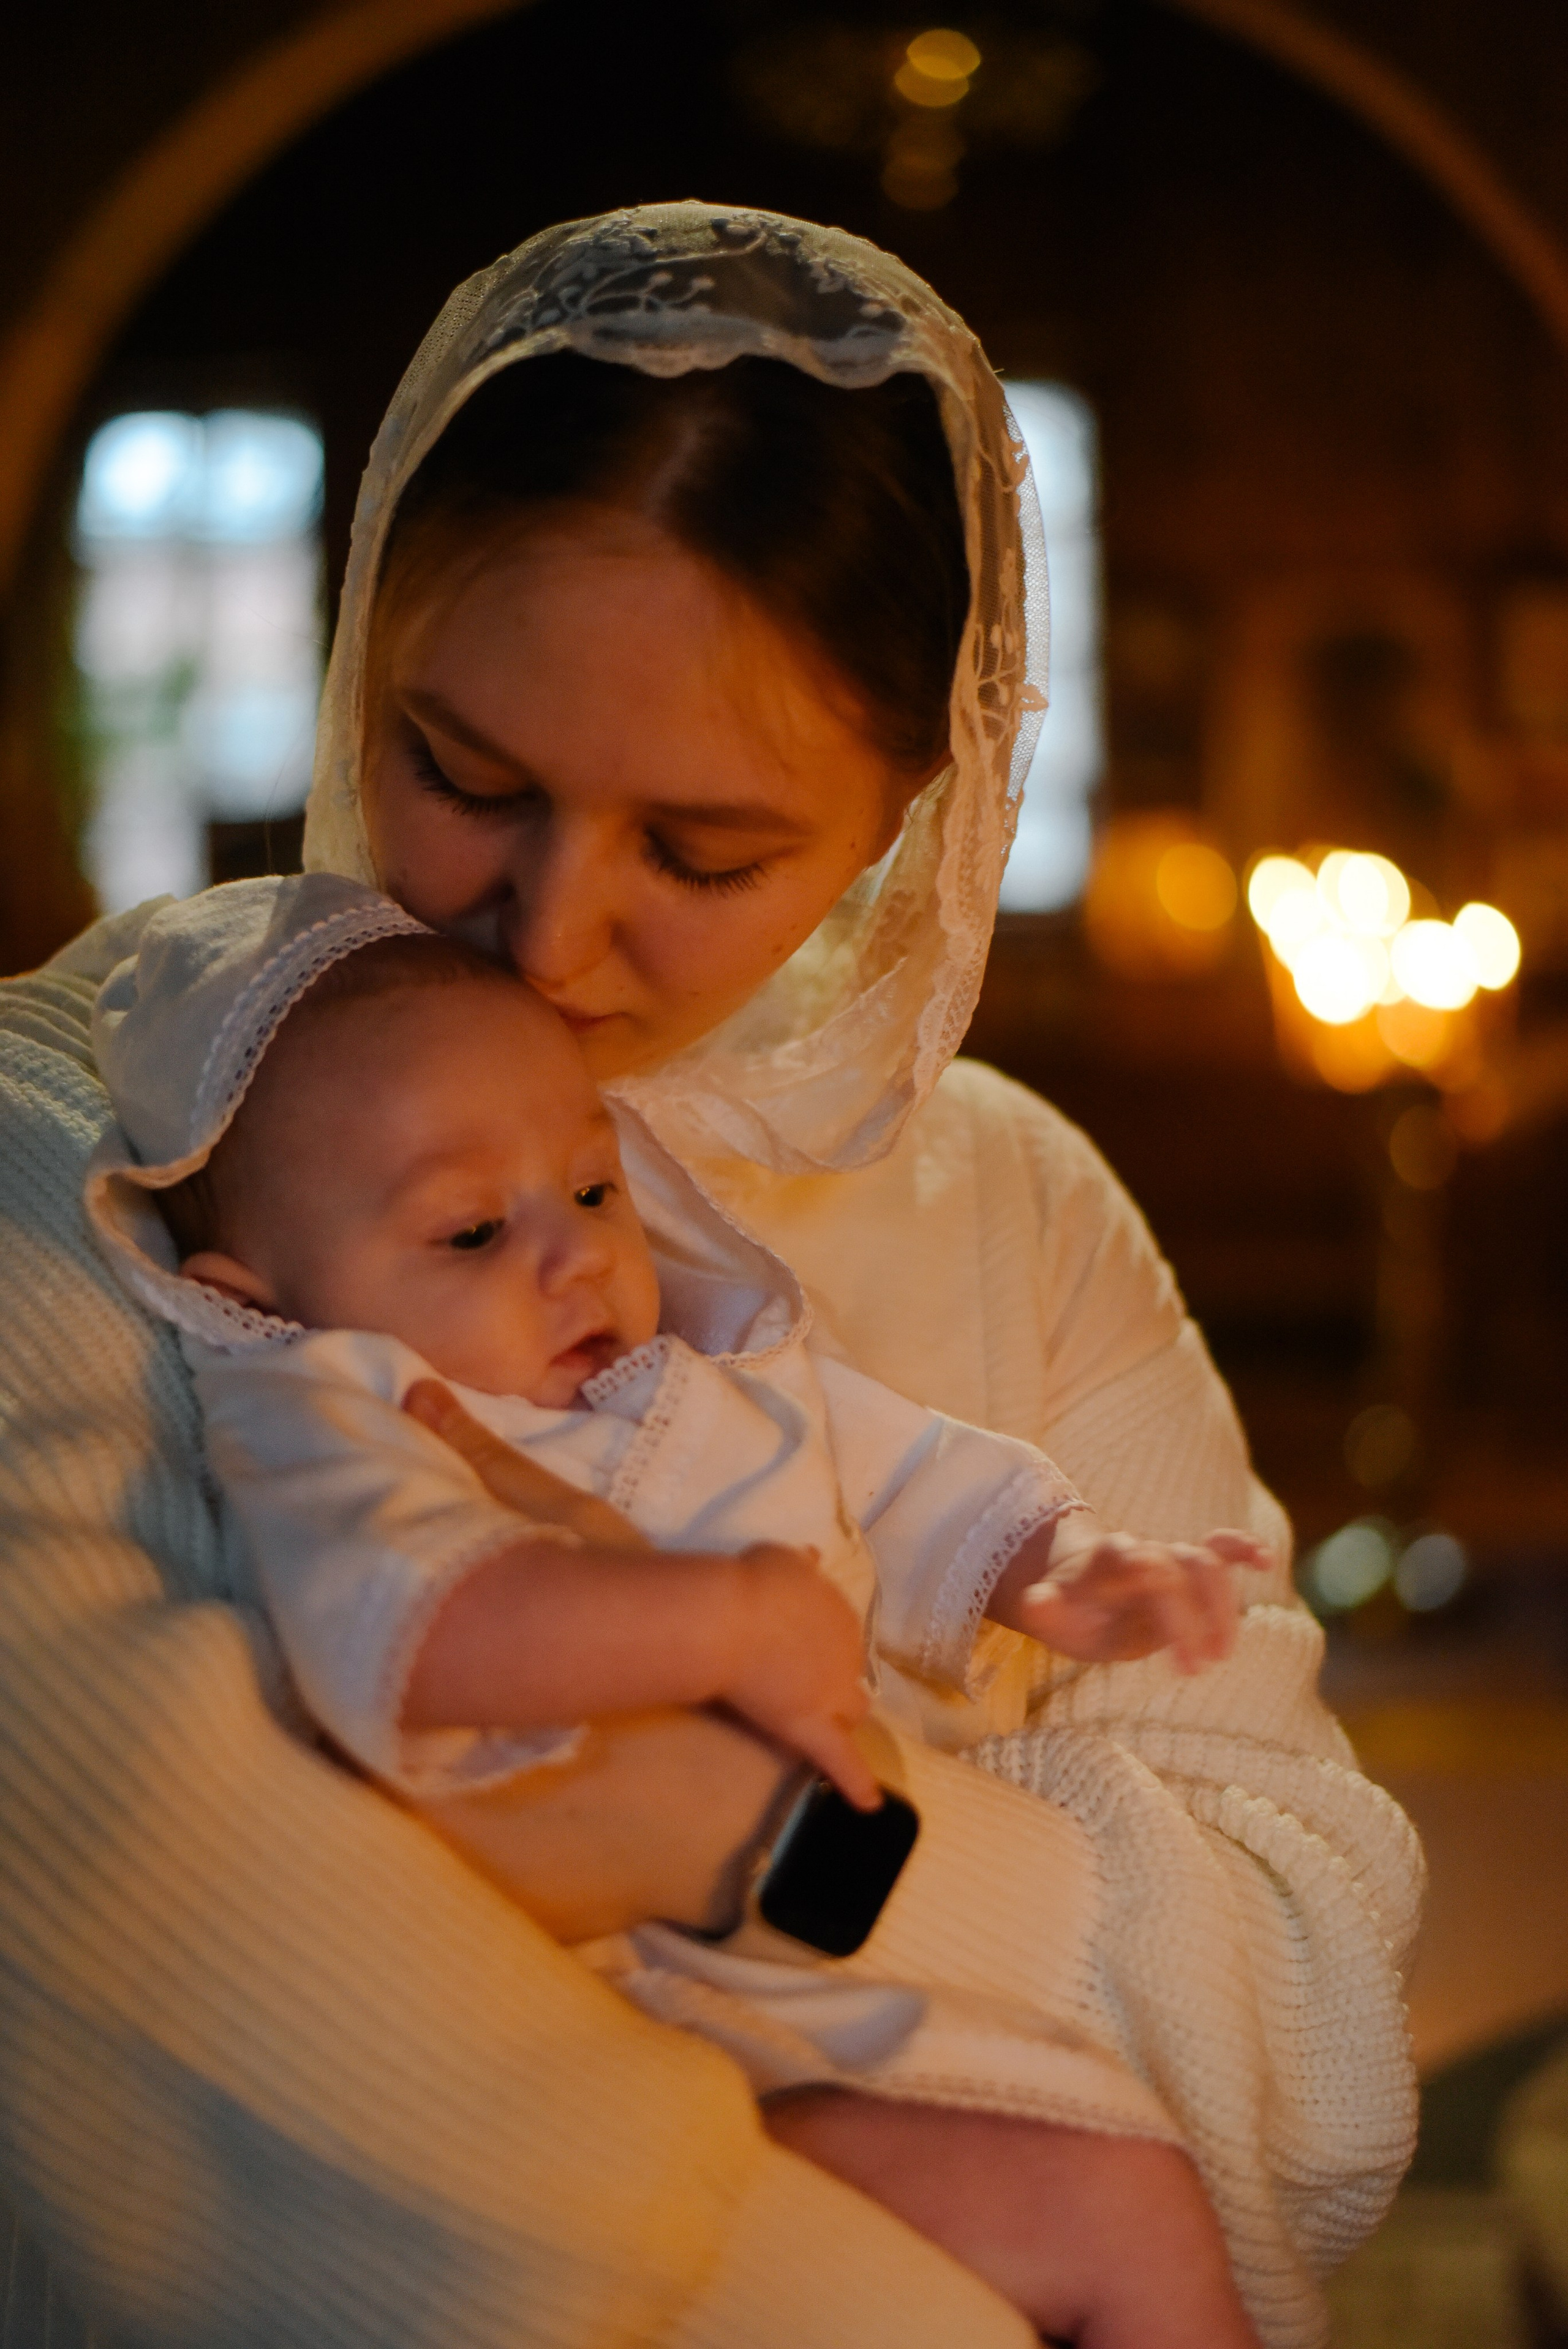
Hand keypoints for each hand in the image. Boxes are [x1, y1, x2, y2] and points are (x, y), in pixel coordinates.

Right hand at [406, 1379, 878, 1807]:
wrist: (706, 1620)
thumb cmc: (641, 1573)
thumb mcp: (563, 1506)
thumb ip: (490, 1455)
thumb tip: (417, 1395)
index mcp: (755, 1569)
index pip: (774, 1568)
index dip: (778, 1573)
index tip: (790, 1566)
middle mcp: (797, 1613)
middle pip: (813, 1628)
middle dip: (812, 1641)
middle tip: (805, 1656)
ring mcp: (813, 1666)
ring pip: (836, 1683)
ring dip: (833, 1696)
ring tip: (843, 1716)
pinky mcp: (810, 1717)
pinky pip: (835, 1753)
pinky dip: (845, 1772)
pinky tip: (865, 1803)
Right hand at [717, 1543, 879, 1810]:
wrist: (732, 1618)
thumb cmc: (750, 1584)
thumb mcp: (779, 1560)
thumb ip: (798, 1565)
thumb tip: (813, 1557)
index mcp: (840, 1614)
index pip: (837, 1635)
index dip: (815, 1644)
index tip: (790, 1646)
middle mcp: (847, 1653)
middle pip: (849, 1674)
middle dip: (833, 1680)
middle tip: (800, 1683)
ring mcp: (833, 1693)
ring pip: (851, 1711)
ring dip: (841, 1716)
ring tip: (825, 1728)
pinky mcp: (812, 1727)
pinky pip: (841, 1761)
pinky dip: (857, 1782)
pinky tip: (867, 1804)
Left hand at [1005, 1517, 1269, 1673]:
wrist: (1079, 1592)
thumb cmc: (1069, 1612)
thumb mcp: (1051, 1617)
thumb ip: (1045, 1607)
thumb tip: (1035, 1601)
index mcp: (1107, 1563)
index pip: (1135, 1565)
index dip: (1158, 1590)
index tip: (1173, 1635)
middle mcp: (1143, 1553)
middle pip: (1178, 1569)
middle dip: (1192, 1617)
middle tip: (1194, 1671)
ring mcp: (1169, 1559)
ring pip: (1206, 1562)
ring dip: (1222, 1607)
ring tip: (1220, 1656)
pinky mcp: (1190, 1570)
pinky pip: (1219, 1550)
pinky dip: (1242, 1549)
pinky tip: (1265, 1559)